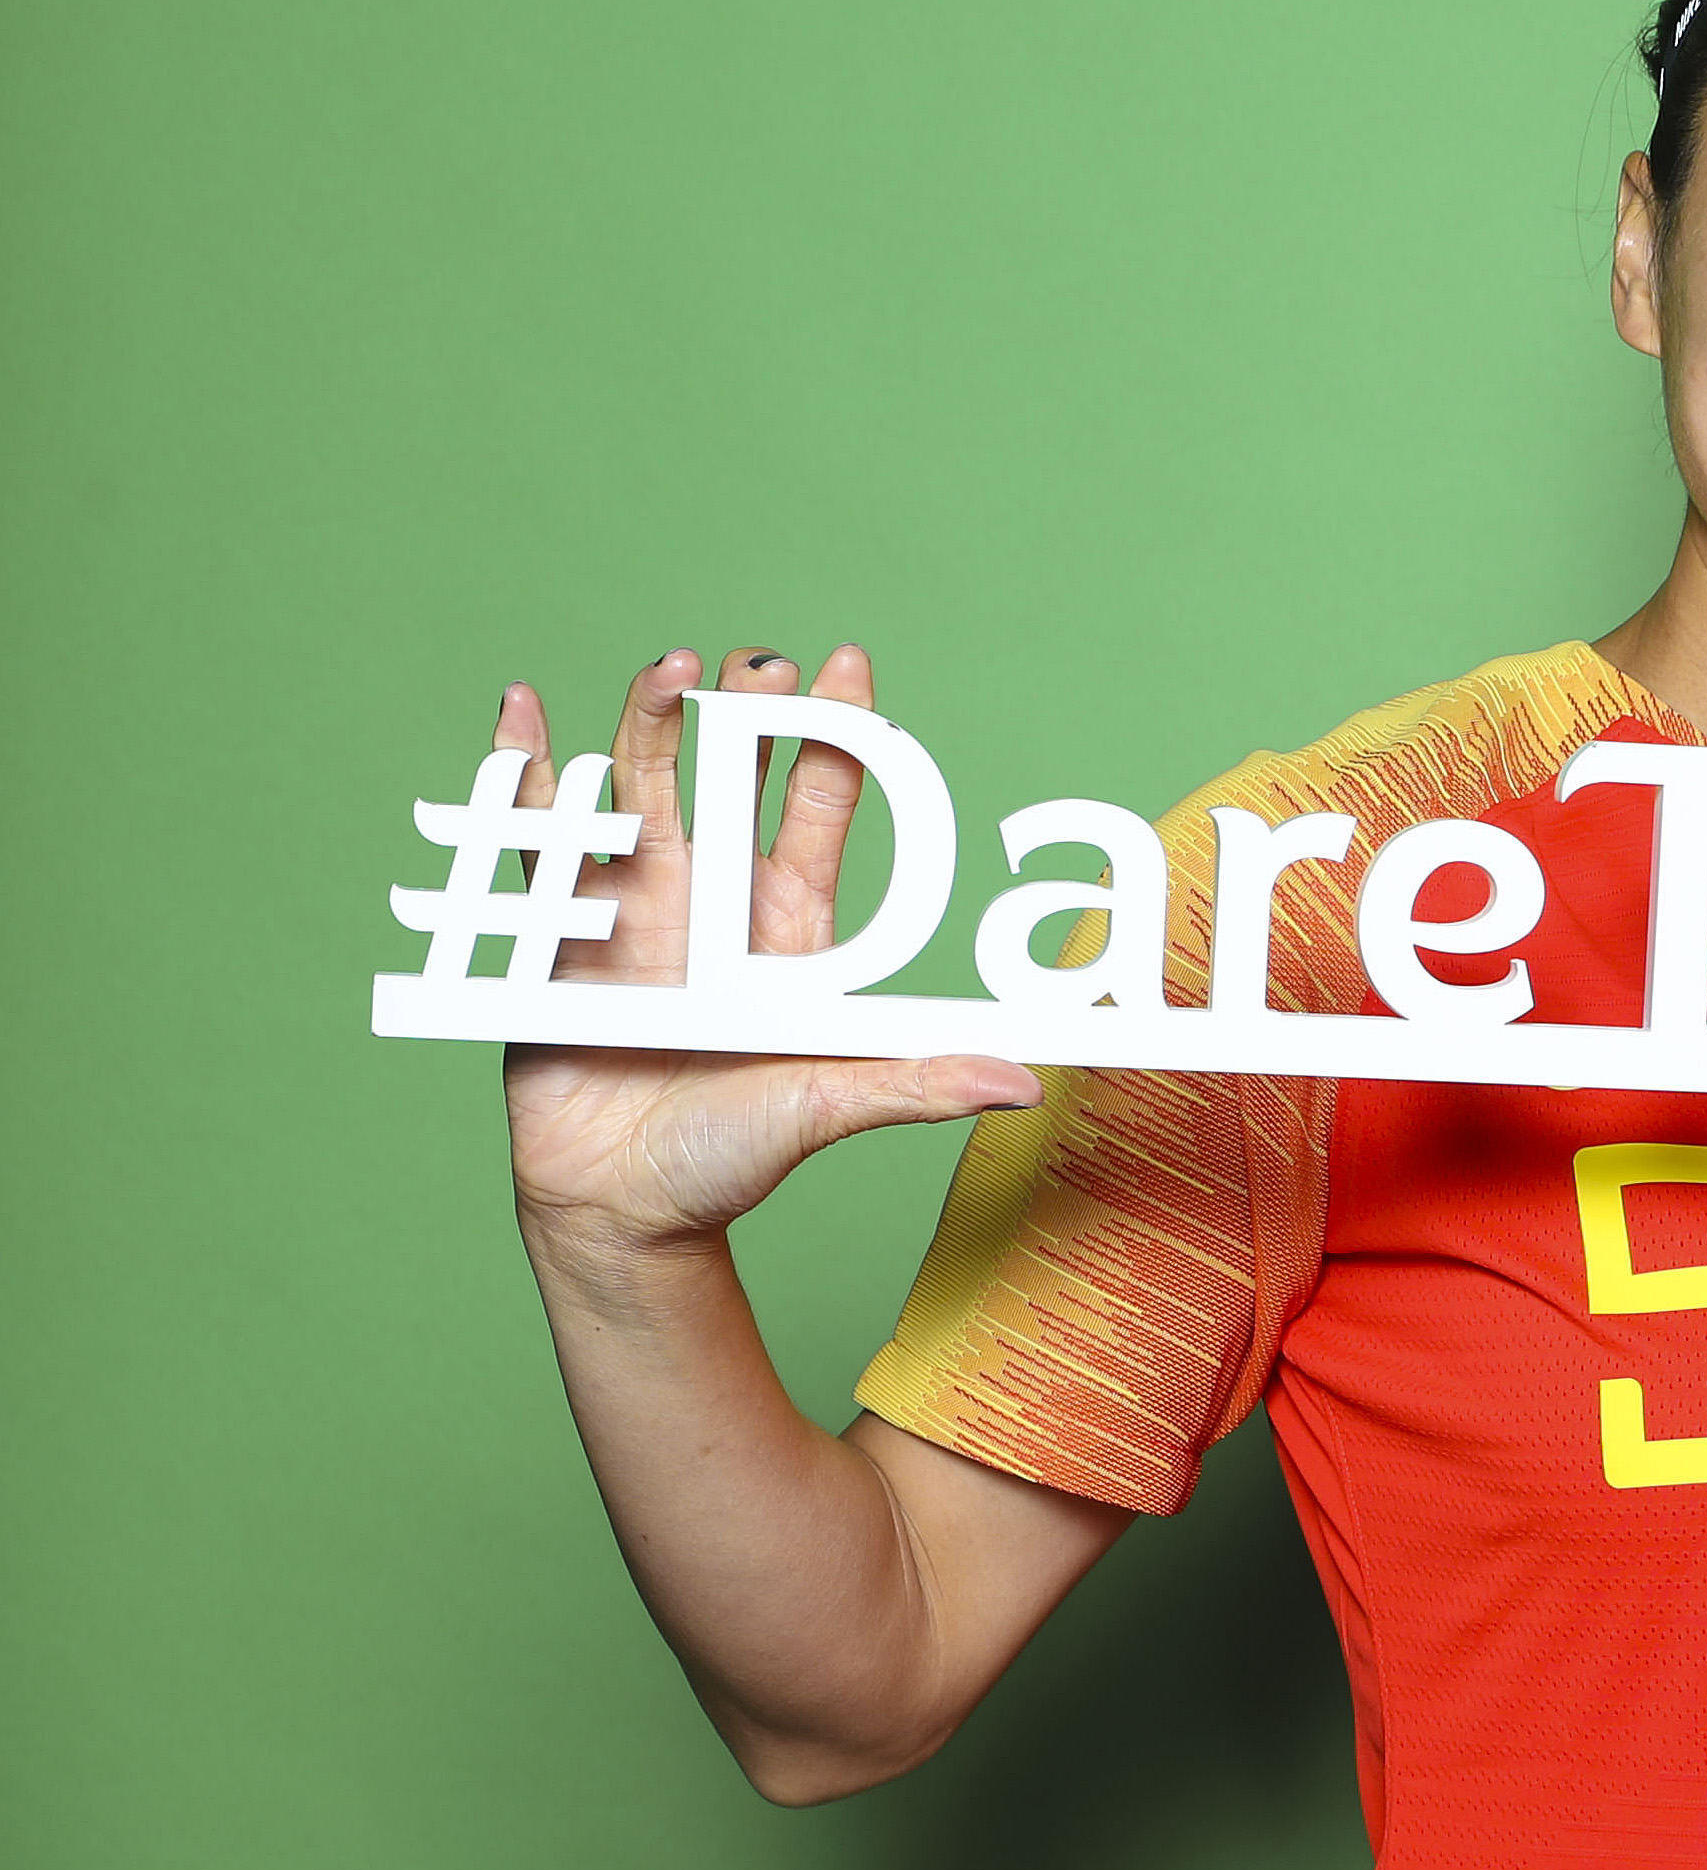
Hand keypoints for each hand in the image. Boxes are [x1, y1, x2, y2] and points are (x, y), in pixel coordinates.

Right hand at [498, 645, 1039, 1276]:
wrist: (622, 1211)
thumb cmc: (730, 1161)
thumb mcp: (826, 1109)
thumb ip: (915, 1085)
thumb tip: (1023, 1082)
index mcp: (786, 929)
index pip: (817, 808)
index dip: (836, 741)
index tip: (851, 665)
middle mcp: (711, 904)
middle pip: (730, 781)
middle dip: (745, 715)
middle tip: (759, 658)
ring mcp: (630, 911)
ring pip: (637, 792)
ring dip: (646, 726)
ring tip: (666, 666)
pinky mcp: (553, 936)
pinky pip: (531, 844)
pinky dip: (521, 779)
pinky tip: (520, 712)